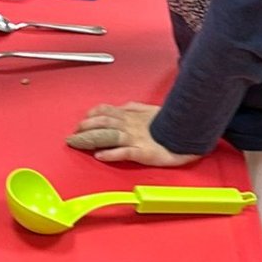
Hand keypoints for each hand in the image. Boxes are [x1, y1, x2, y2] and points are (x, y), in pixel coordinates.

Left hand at [66, 102, 200, 167]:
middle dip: (86, 127)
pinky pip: (124, 152)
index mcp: (132, 115)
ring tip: (79, 143)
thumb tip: (121, 106)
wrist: (188, 132)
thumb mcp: (150, 111)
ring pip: (109, 136)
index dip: (93, 114)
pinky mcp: (143, 152)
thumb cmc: (170, 124)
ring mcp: (136, 138)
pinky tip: (100, 156)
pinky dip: (111, 154)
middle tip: (73, 134)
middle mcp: (131, 125)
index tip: (83, 118)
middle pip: (103, 123)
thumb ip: (134, 107)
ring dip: (92, 139)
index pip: (107, 111)